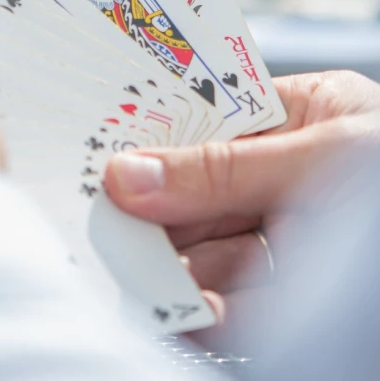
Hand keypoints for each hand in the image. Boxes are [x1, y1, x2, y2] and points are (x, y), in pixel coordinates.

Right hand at [103, 71, 379, 347]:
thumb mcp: (326, 158)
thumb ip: (224, 170)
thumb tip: (127, 174)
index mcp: (297, 119)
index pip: (203, 121)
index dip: (152, 134)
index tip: (98, 149)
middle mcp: (277, 178)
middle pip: (189, 191)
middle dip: (149, 209)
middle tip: (100, 218)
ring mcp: (272, 240)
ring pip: (195, 249)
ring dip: (165, 264)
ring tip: (133, 269)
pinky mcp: (272, 297)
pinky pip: (217, 300)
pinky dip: (194, 307)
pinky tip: (180, 306)